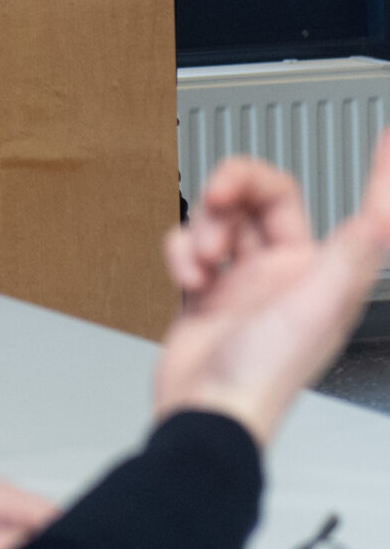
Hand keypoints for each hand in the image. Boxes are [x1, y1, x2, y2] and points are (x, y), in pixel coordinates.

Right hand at [152, 130, 389, 445]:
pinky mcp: (203, 290)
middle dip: (230, 190)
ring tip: (201, 260)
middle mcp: (285, 271)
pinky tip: (187, 277)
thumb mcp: (319, 303)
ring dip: (200, 229)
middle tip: (215, 198)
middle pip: (261, 195)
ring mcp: (243, 280)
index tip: (387, 140)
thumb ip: (353, 251)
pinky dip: (178, 253)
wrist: (206, 408)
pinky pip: (186, 244)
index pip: (350, 209)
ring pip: (218, 216)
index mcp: (322, 272)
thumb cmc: (265, 372)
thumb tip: (382, 210)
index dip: (375, 176)